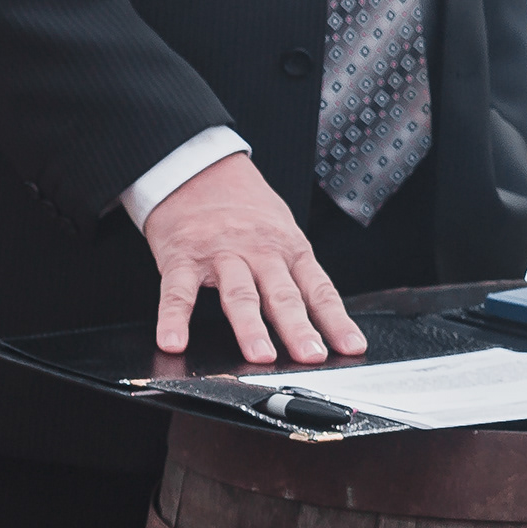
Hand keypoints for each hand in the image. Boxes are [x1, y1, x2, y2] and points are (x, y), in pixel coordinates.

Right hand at [145, 155, 363, 364]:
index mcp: (290, 249)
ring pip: (239, 294)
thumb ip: (294, 274)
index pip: (319, 290)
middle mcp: (261, 251)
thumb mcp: (282, 232)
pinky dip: (174, 318)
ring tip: (261, 356)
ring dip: (250, 327)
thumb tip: (320, 320)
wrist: (202, 171)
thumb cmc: (247, 209)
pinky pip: (177, 291)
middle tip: (312, 356)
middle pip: (283, 295)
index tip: (352, 348)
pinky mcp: (182, 256)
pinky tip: (174, 342)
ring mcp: (222, 254)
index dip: (336, 320)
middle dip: (299, 328)